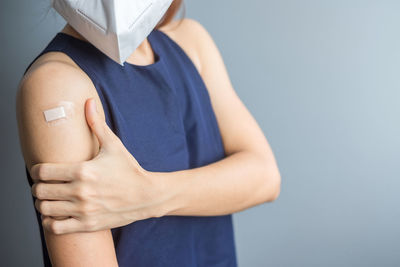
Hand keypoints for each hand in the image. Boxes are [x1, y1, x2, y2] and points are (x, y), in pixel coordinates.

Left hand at [30, 98, 169, 233]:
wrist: (146, 195)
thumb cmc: (129, 169)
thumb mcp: (114, 145)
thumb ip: (96, 124)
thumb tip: (88, 101)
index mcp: (83, 170)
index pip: (42, 172)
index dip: (36, 170)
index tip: (42, 170)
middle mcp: (80, 191)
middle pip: (39, 191)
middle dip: (38, 186)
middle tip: (44, 184)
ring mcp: (83, 210)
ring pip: (44, 209)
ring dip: (42, 203)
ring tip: (50, 198)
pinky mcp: (87, 224)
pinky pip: (55, 227)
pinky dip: (50, 221)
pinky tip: (57, 213)